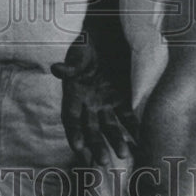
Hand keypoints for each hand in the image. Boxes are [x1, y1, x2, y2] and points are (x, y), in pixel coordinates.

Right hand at [51, 42, 137, 166]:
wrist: (108, 34)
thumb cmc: (88, 44)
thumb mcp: (78, 53)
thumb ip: (70, 65)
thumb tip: (55, 69)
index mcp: (73, 95)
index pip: (70, 118)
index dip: (73, 132)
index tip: (77, 146)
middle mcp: (88, 104)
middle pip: (90, 129)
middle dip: (95, 144)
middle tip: (102, 161)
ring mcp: (105, 104)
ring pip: (110, 127)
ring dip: (115, 141)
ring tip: (123, 154)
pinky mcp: (122, 100)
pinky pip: (128, 118)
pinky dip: (134, 130)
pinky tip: (140, 142)